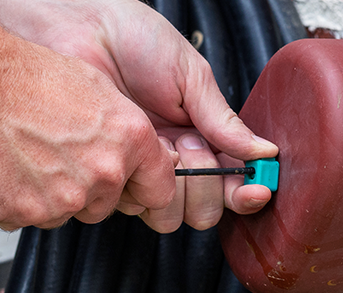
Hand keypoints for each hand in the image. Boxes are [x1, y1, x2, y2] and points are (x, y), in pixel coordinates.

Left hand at [0, 0, 278, 230]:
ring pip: (165, 214)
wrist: (79, 28)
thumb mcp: (191, 77)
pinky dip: (132, 181)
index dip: (246, 193)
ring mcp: (135, 169)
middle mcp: (170, 160)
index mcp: (199, 137)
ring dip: (169, 185)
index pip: (230, 183)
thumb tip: (263, 152)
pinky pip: (125, 203)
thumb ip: (224, 121)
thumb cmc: (133, 39)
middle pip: (202, 210)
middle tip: (191, 147)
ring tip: (159, 144)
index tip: (256, 190)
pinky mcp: (102, 174)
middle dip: (205, 187)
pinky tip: (129, 147)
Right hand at [0, 41, 183, 230]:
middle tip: (59, 155)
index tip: (135, 187)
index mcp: (130, 141)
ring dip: (51, 195)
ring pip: (66, 213)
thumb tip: (136, 154)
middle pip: (106, 205)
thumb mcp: (100, 90)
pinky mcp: (22, 212)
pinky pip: (27, 218)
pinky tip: (9, 167)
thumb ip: (124, 132)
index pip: (160, 189)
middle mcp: (102, 174)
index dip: (144, 187)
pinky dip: (16, 200)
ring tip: (30, 155)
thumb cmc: (29, 76)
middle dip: (88, 188)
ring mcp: (62, 199)